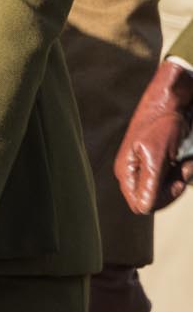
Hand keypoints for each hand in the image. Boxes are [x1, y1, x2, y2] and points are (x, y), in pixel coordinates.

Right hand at [117, 60, 192, 214]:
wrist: (175, 101)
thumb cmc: (162, 124)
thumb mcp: (157, 156)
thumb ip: (150, 184)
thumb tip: (143, 210)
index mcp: (125, 172)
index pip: (141, 205)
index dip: (162, 198)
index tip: (177, 181)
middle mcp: (135, 173)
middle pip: (155, 201)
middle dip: (174, 187)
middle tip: (183, 167)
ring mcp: (148, 169)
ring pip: (168, 191)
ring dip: (182, 178)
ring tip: (185, 160)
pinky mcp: (162, 165)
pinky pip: (174, 180)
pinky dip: (185, 172)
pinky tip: (186, 159)